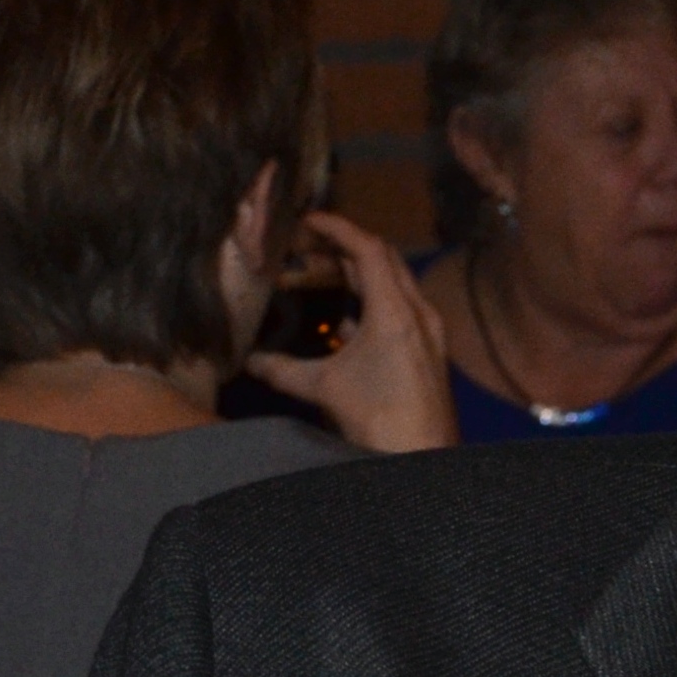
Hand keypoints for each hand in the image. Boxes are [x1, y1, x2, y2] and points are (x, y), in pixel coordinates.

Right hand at [246, 211, 456, 452]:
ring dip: (357, 275)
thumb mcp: (322, 387)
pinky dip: (372, 304)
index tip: (308, 220)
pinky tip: (344, 322)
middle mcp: (420, 313)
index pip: (370, 249)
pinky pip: (401, 310)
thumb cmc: (378, 418)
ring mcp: (429, 332)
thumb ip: (281, 368)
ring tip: (317, 277)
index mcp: (396, 311)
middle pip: (384, 260)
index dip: (338, 228)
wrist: (422, 457)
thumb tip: (247, 359)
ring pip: (394, 284)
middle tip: (306, 247)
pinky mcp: (429, 350)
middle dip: (344, 247)